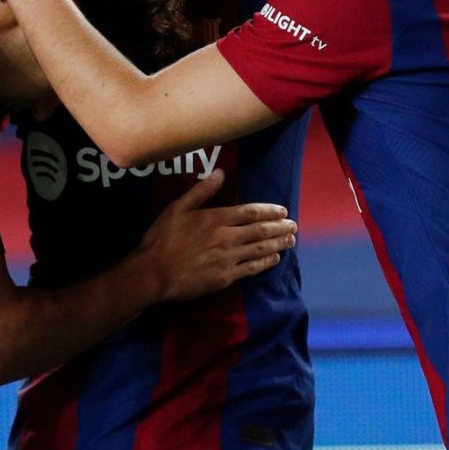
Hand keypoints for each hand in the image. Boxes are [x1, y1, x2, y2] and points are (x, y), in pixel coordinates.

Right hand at [129, 169, 295, 301]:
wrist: (154, 272)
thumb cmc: (162, 238)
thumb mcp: (177, 207)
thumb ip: (201, 191)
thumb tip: (220, 172)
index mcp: (216, 218)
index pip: (251, 212)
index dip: (270, 211)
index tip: (283, 210)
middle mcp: (227, 237)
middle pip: (261, 230)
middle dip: (280, 227)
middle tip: (294, 226)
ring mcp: (228, 258)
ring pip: (260, 249)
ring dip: (278, 243)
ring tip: (291, 240)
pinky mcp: (226, 277)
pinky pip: (252, 268)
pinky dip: (266, 262)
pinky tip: (275, 258)